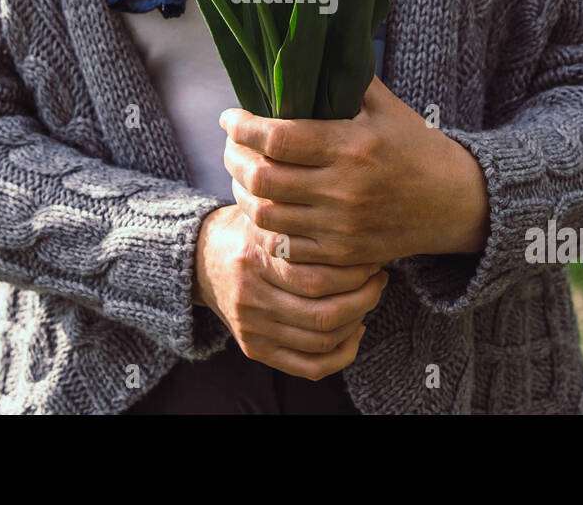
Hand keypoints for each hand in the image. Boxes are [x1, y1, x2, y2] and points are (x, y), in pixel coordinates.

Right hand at [192, 204, 387, 379]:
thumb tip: (358, 217)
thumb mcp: (267, 215)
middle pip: (323, 315)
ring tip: (369, 297)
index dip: (355, 272)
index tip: (373, 256)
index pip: (317, 278)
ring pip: (321, 342)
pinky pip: (311, 368)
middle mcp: (250, 299)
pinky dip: (343, 353)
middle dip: (364, 298)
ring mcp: (251, 329)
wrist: (203, 260)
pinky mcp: (255, 350)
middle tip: (379, 278)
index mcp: (254, 260)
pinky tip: (356, 329)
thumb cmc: (250, 231)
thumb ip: (300, 217)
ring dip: (357, 321)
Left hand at [220, 76, 489, 265]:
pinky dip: (265, 227)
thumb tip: (309, 45)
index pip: (277, 137)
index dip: (243, 127)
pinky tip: (264, 207)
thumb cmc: (417, 147)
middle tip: (231, 145)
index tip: (230, 117)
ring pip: (266, 215)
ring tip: (242, 174)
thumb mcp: (386, 107)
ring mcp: (342, 226)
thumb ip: (347, 79)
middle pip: (262, 178)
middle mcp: (344, 189)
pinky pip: (285, 247)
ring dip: (243, 193)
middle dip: (233, 158)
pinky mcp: (342, 253)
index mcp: (352, 146)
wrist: (455, 203)